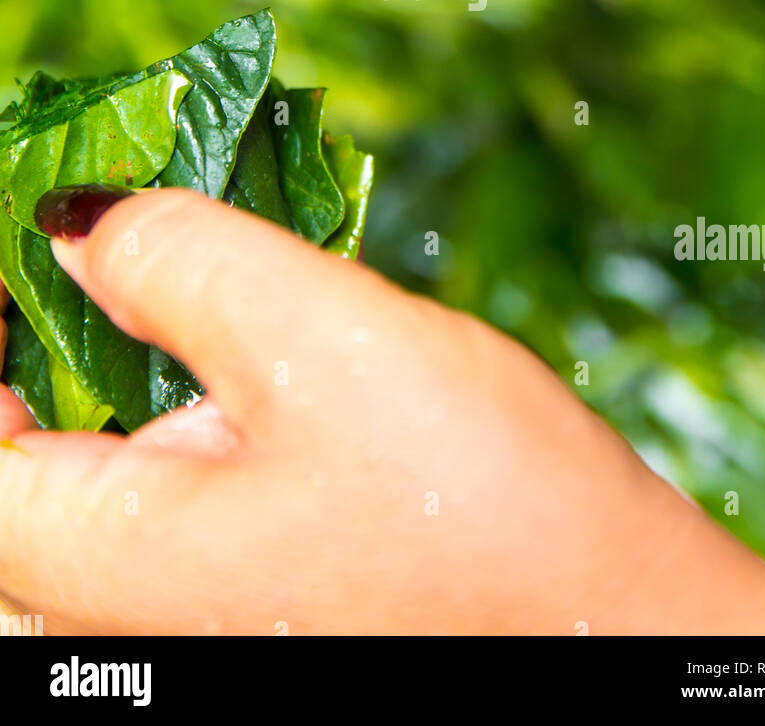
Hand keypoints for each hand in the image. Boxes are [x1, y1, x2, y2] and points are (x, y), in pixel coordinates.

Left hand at [0, 190, 764, 634]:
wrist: (616, 628)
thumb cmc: (487, 506)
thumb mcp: (323, 338)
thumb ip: (176, 262)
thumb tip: (73, 224)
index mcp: (108, 572)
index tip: (34, 232)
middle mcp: (123, 622)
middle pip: (14, 474)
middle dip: (37, 344)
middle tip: (93, 251)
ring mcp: (182, 625)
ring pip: (74, 493)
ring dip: (92, 375)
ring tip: (150, 284)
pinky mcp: (238, 607)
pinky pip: (146, 511)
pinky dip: (149, 417)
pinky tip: (218, 352)